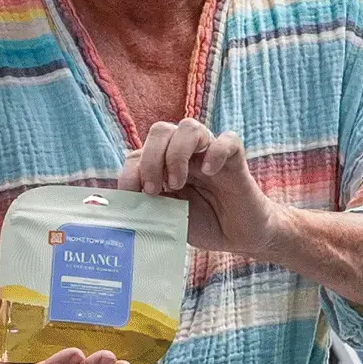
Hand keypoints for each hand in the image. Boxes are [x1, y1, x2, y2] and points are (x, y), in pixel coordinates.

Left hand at [121, 120, 276, 257]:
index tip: (135, 198)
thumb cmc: (201, 223)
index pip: (139, 153)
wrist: (237, 236)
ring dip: (176, 154)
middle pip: (160, 131)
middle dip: (151, 159)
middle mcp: (185, 152)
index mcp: (163, 164)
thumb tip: (125, 203)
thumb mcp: (168, 217)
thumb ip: (149, 205)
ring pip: (190, 127)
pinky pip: (228, 139)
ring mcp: (210, 152)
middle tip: (154, 190)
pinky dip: (216, 152)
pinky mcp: (235, 159)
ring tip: (177, 184)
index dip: (132, 173)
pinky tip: (209, 173)